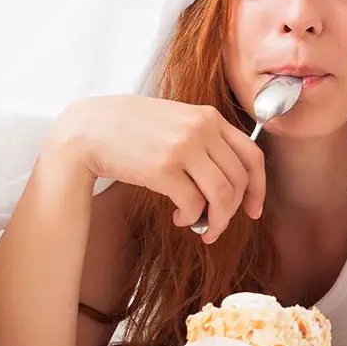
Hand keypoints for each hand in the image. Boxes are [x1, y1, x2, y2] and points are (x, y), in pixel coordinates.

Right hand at [48, 95, 264, 243]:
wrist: (88, 129)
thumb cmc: (130, 128)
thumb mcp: (176, 119)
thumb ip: (204, 138)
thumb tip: (230, 179)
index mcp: (209, 116)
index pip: (252, 155)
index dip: (258, 188)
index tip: (253, 209)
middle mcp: (202, 129)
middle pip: (239, 181)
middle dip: (232, 211)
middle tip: (216, 225)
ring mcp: (183, 147)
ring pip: (222, 195)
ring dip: (216, 220)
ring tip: (202, 228)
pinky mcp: (163, 169)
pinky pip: (194, 204)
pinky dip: (192, 217)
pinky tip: (180, 217)